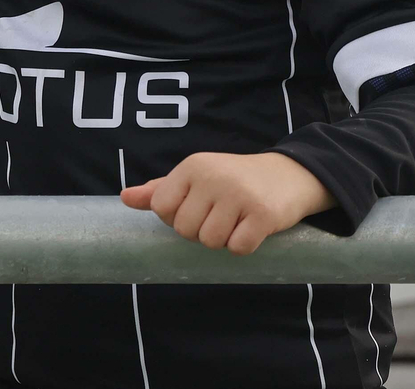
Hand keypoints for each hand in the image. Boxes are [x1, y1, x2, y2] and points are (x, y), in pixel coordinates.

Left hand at [120, 152, 333, 255]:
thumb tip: (124, 198)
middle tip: (220, 217)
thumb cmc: (234, 179)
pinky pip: (238, 248)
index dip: (175, 217)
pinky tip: (252, 229)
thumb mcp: (196, 177)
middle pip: (185, 229)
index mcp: (192, 166)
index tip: (195, 209)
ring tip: (236, 221)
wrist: (289, 174)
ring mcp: (239, 195)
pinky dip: (243, 246)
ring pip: (210, 241)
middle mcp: (213, 177)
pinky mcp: (263, 214)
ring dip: (222, 240)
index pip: (161, 207)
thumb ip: (160, 189)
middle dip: (200, 232)